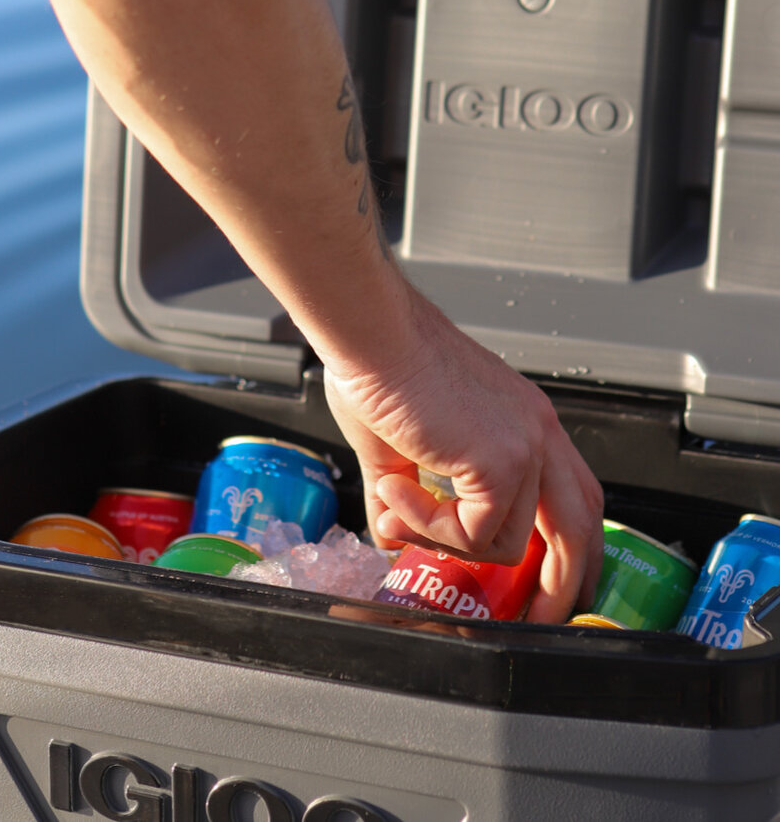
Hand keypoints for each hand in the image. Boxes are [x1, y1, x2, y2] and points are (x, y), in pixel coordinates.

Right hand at [323, 285, 603, 623]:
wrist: (371, 335)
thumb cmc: (379, 366)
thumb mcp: (401, 443)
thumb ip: (409, 495)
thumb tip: (393, 536)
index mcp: (523, 420)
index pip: (572, 493)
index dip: (569, 543)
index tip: (549, 581)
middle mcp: (537, 431)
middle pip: (581, 526)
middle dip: (565, 585)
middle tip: (537, 618)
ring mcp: (526, 447)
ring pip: (512, 541)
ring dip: (449, 544)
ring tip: (399, 512)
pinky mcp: (501, 461)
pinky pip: (474, 532)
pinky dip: (429, 528)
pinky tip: (395, 492)